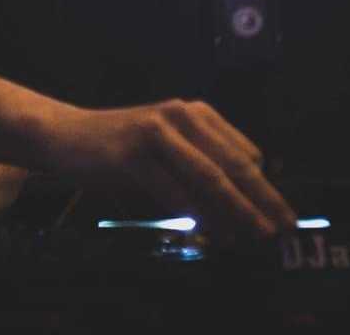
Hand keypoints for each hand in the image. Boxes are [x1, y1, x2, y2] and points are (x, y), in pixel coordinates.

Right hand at [49, 99, 296, 240]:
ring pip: (208, 177)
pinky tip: (210, 233)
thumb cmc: (121, 149)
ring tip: (254, 236)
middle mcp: (178, 115)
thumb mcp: (167, 151)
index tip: (282, 216)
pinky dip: (196, 215)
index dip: (266, 187)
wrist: (65, 136)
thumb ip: (201, 166)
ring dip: (236, 211)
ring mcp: (154, 131)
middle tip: (284, 229)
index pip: (243, 153)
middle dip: (262, 199)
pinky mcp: (131, 152)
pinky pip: (173, 190)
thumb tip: (246, 206)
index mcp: (193, 113)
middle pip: (232, 164)